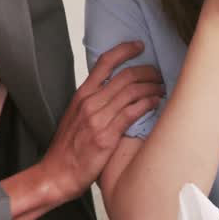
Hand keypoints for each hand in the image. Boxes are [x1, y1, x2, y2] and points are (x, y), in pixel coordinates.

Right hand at [38, 41, 161, 201]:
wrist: (57, 173)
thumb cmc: (67, 149)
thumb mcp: (75, 117)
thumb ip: (92, 103)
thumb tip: (113, 92)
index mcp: (81, 95)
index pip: (104, 63)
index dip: (124, 50)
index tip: (138, 45)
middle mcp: (90, 102)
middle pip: (124, 75)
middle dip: (147, 71)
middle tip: (158, 74)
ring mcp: (98, 118)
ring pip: (132, 91)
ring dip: (151, 87)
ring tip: (161, 89)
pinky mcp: (107, 135)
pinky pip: (132, 112)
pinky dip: (148, 104)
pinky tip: (155, 103)